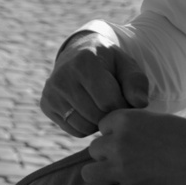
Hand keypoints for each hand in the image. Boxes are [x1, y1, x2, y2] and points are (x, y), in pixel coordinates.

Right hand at [39, 23, 149, 137]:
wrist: (79, 54)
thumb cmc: (108, 63)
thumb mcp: (127, 66)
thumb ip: (137, 83)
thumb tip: (140, 104)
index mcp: (84, 62)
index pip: (109, 102)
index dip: (123, 105)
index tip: (125, 98)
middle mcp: (62, 76)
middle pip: (96, 115)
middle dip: (111, 115)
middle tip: (114, 104)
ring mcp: (51, 92)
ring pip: (85, 126)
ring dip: (99, 122)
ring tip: (102, 107)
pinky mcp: (46, 104)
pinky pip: (74, 130)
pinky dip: (86, 126)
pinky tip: (88, 110)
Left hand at [83, 110, 185, 184]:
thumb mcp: (161, 121)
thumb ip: (139, 127)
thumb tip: (128, 137)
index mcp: (127, 120)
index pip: (102, 127)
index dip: (113, 137)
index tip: (126, 145)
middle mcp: (119, 142)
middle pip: (94, 151)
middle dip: (107, 158)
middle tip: (126, 166)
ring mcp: (123, 169)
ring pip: (89, 174)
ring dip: (101, 180)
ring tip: (114, 184)